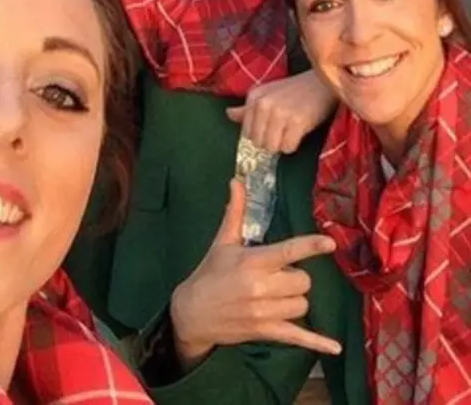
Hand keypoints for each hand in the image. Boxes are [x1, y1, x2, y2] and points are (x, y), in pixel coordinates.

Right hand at [170, 179, 340, 366]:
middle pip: (303, 281)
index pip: (287, 252)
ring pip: (302, 305)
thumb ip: (236, 212)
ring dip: (295, 299)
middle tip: (277, 275)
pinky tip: (335, 348)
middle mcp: (261, 288)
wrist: (192, 313)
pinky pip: (298, 337)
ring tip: (277, 294)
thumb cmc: (210, 273)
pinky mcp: (266, 332)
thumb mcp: (222, 242)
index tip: (330, 243)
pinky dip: (317, 343)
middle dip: (295, 277)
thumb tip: (236, 180)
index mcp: (252, 262)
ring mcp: (265, 313)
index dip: (310, 246)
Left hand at [227, 70, 335, 153]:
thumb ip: (248, 107)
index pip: (246, 132)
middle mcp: (264, 104)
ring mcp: (280, 113)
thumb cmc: (295, 90)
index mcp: (254, 96)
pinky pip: (287, 147)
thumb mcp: (268, 94)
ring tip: (291, 131)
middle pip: (258, 142)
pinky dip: (293, 145)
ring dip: (282, 144)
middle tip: (283, 130)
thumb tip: (228, 114)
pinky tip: (299, 133)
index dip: (259, 134)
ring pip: (271, 147)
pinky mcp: (297, 122)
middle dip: (270, 141)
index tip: (271, 128)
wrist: (322, 82)